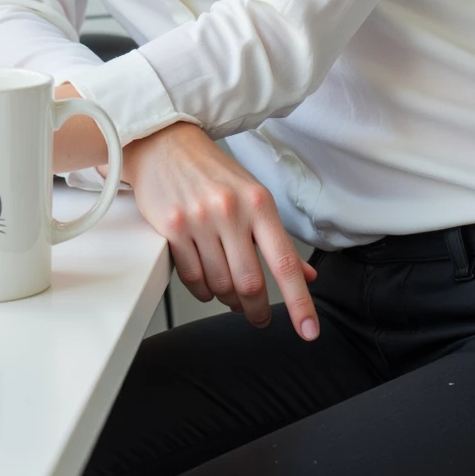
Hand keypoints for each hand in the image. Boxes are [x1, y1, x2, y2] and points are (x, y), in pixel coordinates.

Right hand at [118, 121, 319, 336]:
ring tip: (229, 292)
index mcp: (259, 203)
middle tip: (259, 315)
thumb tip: (306, 276)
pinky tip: (207, 283)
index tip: (308, 331)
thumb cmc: (212, 172)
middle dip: (257, 309)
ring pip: (220, 284)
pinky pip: (192, 277)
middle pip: (250, 283)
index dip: (300, 302)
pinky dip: (202, 290)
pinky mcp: (172, 227)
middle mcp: (231, 210)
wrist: (166, 144)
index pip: (285, 263)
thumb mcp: (255, 197)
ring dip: (227, 298)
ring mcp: (200, 219)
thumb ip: (279, 240)